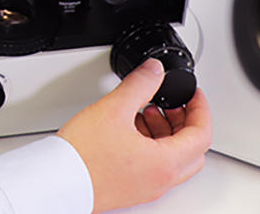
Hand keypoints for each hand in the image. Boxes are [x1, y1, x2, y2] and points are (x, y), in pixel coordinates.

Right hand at [56, 58, 212, 212]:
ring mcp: (146, 187)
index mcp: (165, 163)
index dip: (201, 109)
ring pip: (173, 160)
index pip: (201, 135)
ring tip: (145, 112)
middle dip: (185, 122)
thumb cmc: (84, 156)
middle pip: (192, 151)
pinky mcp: (131, 188)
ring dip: (166, 133)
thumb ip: (140, 85)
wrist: (58, 182)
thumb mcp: (114, 108)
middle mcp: (160, 179)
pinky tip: (130, 129)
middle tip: (172, 104)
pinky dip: (152, 146)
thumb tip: (155, 71)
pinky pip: (155, 167)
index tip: (194, 95)